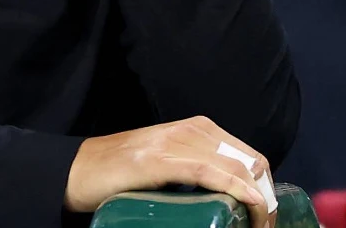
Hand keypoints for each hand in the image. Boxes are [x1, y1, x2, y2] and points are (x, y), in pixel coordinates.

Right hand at [65, 115, 275, 227]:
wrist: (79, 170)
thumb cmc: (122, 172)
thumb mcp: (168, 164)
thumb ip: (195, 167)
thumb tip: (229, 194)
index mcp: (195, 128)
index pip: (248, 156)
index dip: (266, 187)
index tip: (267, 218)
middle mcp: (190, 129)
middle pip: (249, 161)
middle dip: (267, 197)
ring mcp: (174, 142)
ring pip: (235, 167)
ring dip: (257, 201)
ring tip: (259, 227)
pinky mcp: (160, 160)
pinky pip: (210, 172)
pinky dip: (237, 189)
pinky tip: (251, 204)